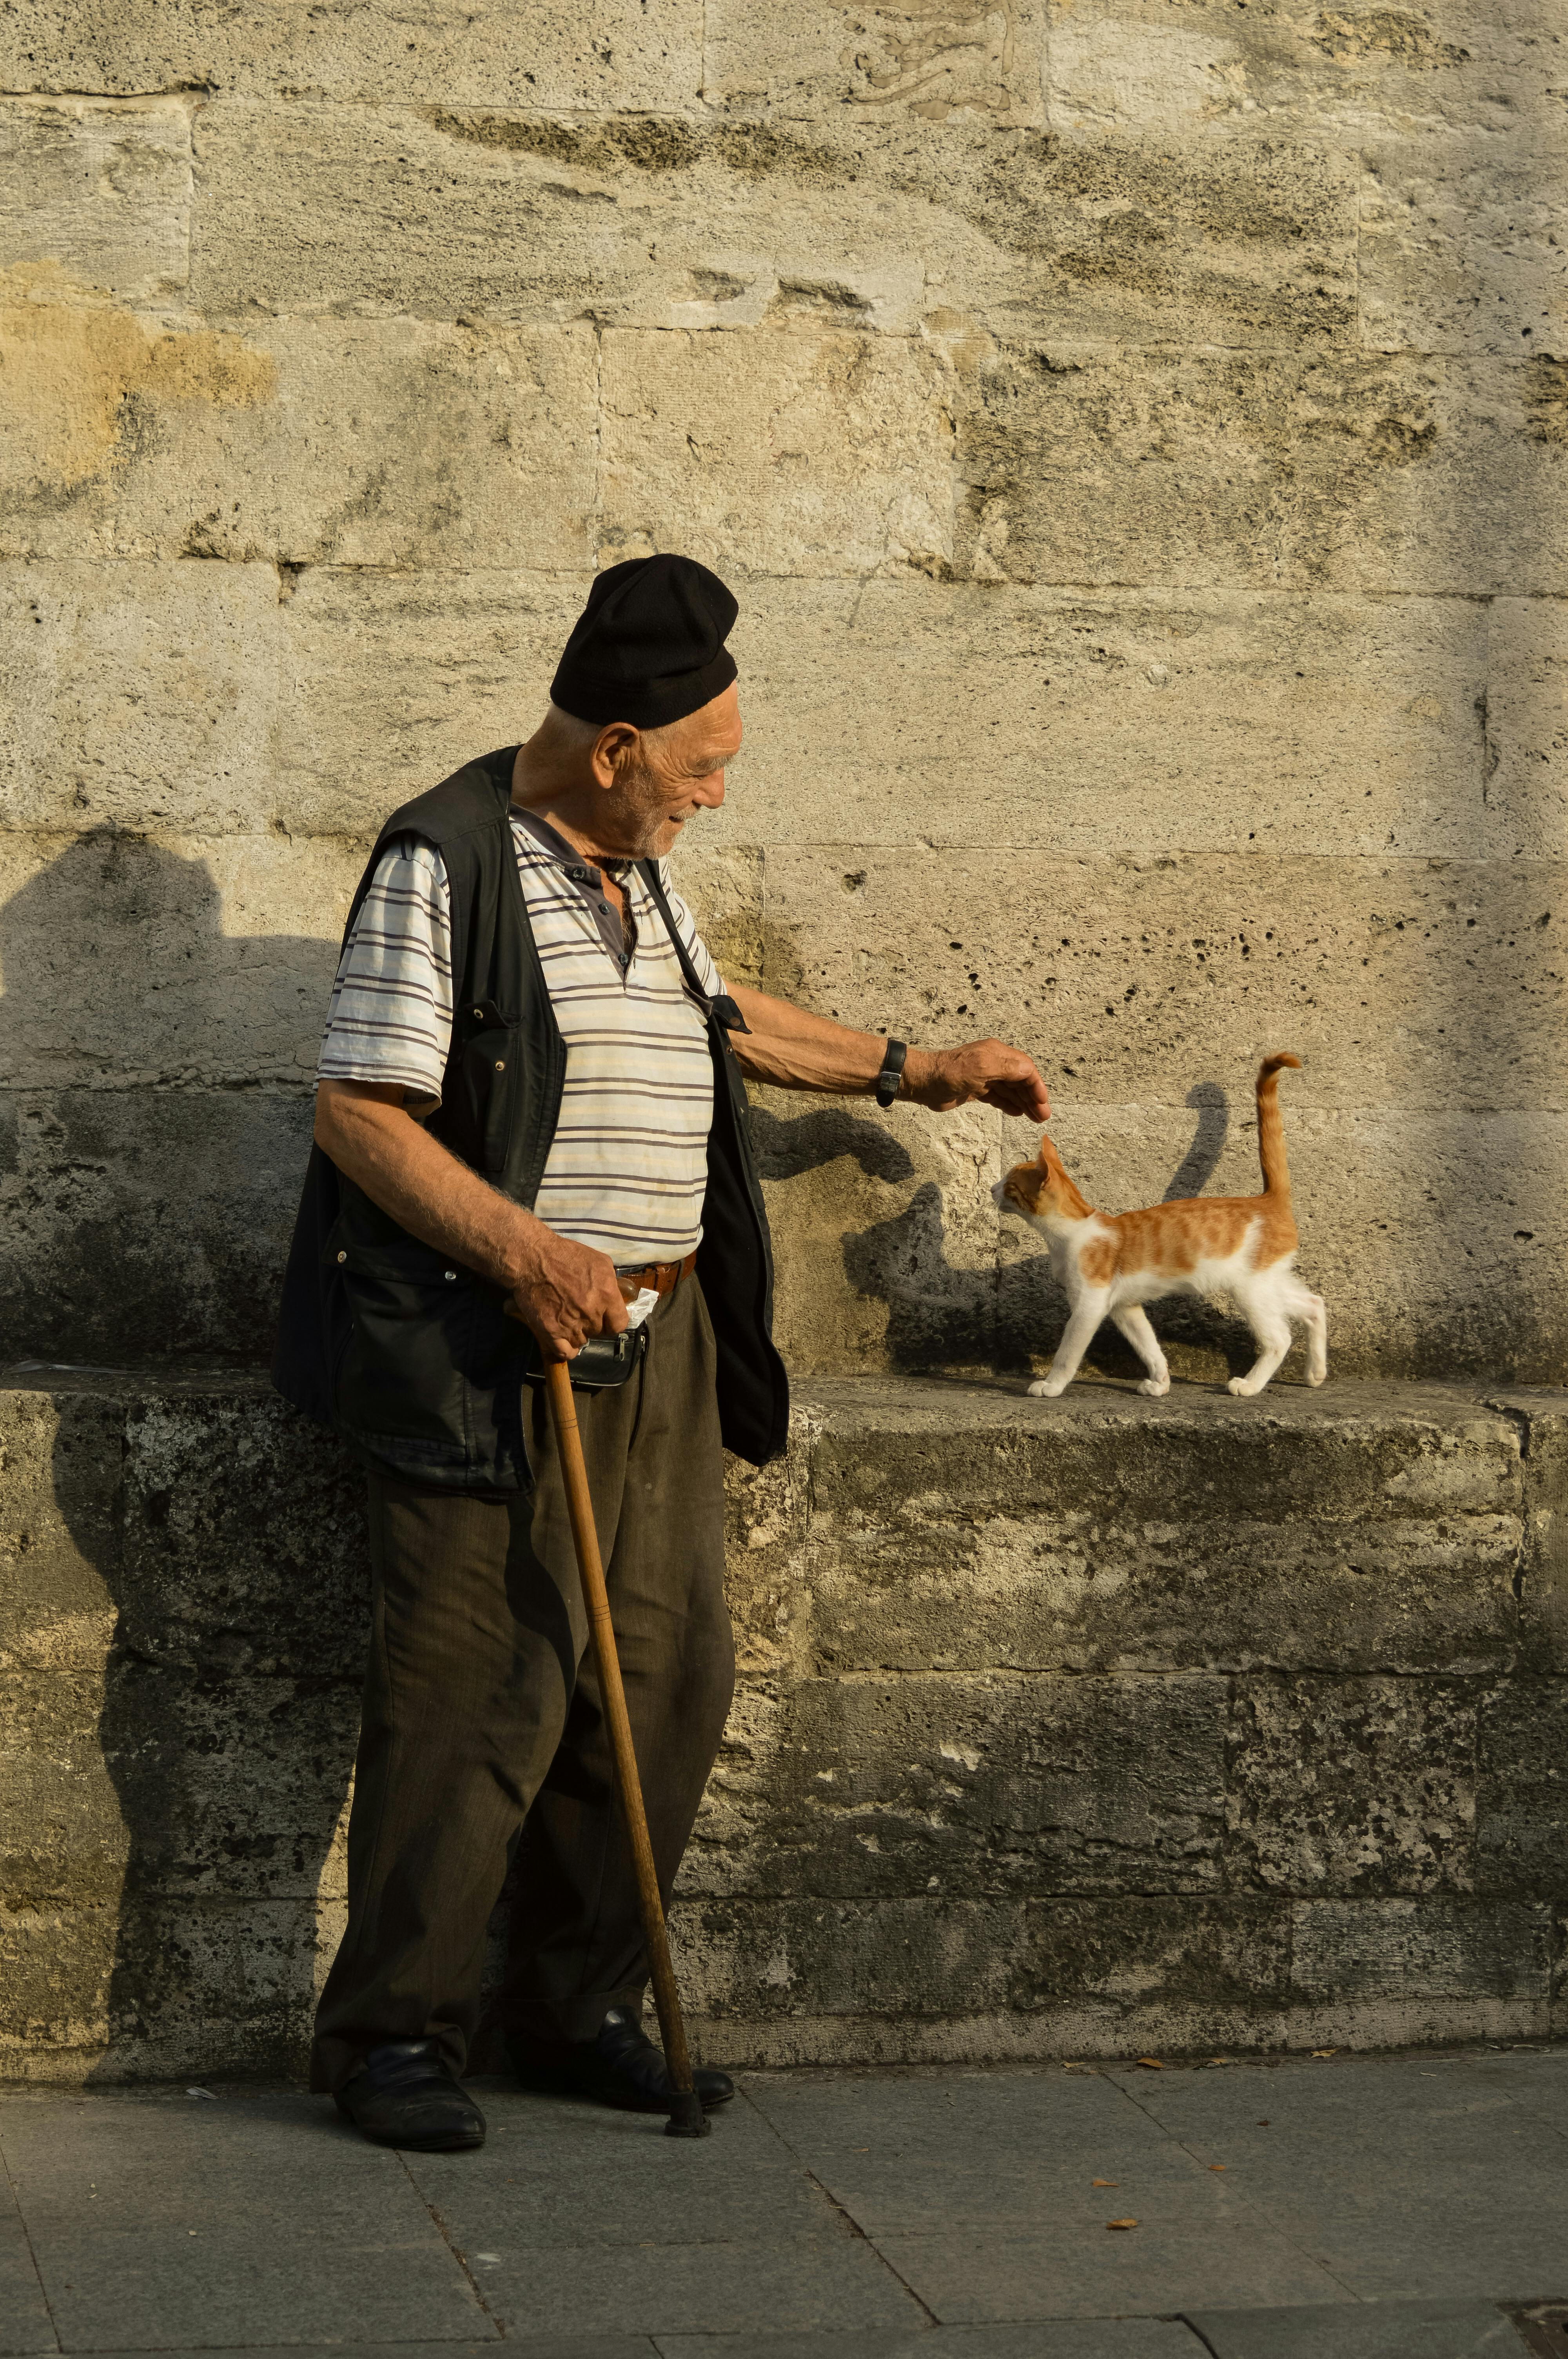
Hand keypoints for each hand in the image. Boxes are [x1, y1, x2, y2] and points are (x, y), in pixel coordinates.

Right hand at [503, 1219, 628, 1361]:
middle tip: (580, 1311)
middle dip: (592, 1323)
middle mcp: (591, 1313)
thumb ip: (611, 1283)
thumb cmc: (566, 1255)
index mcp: (606, 1295)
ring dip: (577, 1333)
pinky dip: (567, 1349)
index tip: (605, 1317)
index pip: (619, 1324)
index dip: (612, 1322)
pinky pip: (566, 1353)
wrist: (532, 1259)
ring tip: (568, 1319)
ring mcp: (571, 1324)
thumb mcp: (600, 1262)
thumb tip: (616, 1297)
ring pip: (582, 1341)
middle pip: (599, 1332)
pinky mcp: (551, 1332)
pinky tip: (564, 1340)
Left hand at [903, 1039, 1050, 1121]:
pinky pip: (998, 1097)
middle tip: (1043, 1116)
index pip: (1025, 1068)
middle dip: (1033, 1097)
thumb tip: (1029, 1071)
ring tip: (1036, 1118)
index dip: (1036, 1085)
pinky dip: (1009, 1104)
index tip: (1042, 1101)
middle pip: (1020, 1080)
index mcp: (997, 1054)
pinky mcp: (976, 1090)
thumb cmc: (951, 1072)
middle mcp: (993, 1063)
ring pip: (1010, 1090)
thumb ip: (1007, 1068)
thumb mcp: (981, 1067)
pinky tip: (1018, 1113)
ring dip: (1024, 1103)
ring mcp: (984, 1077)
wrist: (923, 1082)